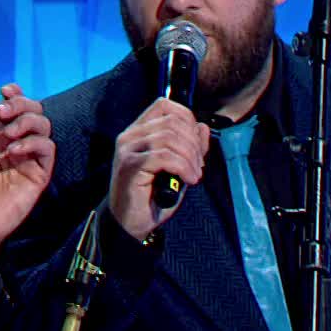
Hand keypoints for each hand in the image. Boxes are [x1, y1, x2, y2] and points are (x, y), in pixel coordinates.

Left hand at [0, 83, 54, 252]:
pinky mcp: (38, 173)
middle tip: (2, 113)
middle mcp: (14, 143)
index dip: (14, 95)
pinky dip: (34, 143)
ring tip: (7, 137)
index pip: (15, 107)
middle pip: (33, 111)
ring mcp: (27, 157)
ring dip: (26, 124)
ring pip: (43, 126)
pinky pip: (48, 149)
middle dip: (20, 105)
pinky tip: (15, 150)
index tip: (5, 92)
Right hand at [107, 98, 209, 240]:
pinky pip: (164, 156)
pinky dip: (183, 167)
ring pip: (170, 138)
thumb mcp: (179, 168)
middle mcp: (130, 136)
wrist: (132, 224)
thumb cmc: (153, 197)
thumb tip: (203, 127)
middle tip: (199, 166)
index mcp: (139, 132)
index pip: (164, 106)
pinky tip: (188, 179)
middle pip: (171, 121)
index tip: (197, 144)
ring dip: (190, 157)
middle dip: (194, 143)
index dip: (187, 118)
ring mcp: (128, 150)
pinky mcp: (130, 166)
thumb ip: (190, 147)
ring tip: (194, 175)